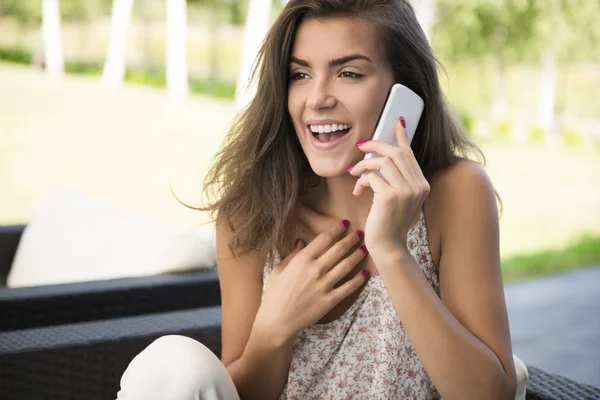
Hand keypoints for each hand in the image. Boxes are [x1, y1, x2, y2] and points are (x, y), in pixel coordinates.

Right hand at [254, 220, 367, 343]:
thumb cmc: (273, 295)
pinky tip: (364, 273)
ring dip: (357, 255)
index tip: (344, 224)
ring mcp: (324, 285)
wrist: (276, 322)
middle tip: (360, 233)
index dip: (336, 230)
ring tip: (364, 249)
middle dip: (351, 239)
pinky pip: (348, 287)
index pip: (323, 239)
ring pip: (346, 266)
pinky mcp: (330, 300)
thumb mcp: (278, 270)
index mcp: (302, 260)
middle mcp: (315, 270)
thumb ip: (292, 255)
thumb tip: (300, 242)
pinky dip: (358, 279)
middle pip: (338, 250)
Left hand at [348, 118, 429, 257]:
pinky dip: (361, 181)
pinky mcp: (391, 196)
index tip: (396, 123)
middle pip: (396, 153)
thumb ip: (395, 178)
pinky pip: (372, 177)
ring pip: (383, 162)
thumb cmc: (388, 222)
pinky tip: (357, 192)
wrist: (388, 247)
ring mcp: (406, 191)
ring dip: (364, 164)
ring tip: (354, 173)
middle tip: (361, 145)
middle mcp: (418, 186)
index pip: (411, 154)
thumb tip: (382, 157)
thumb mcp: (397, 198)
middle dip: (375, 145)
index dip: (401, 137)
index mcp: (422, 185)